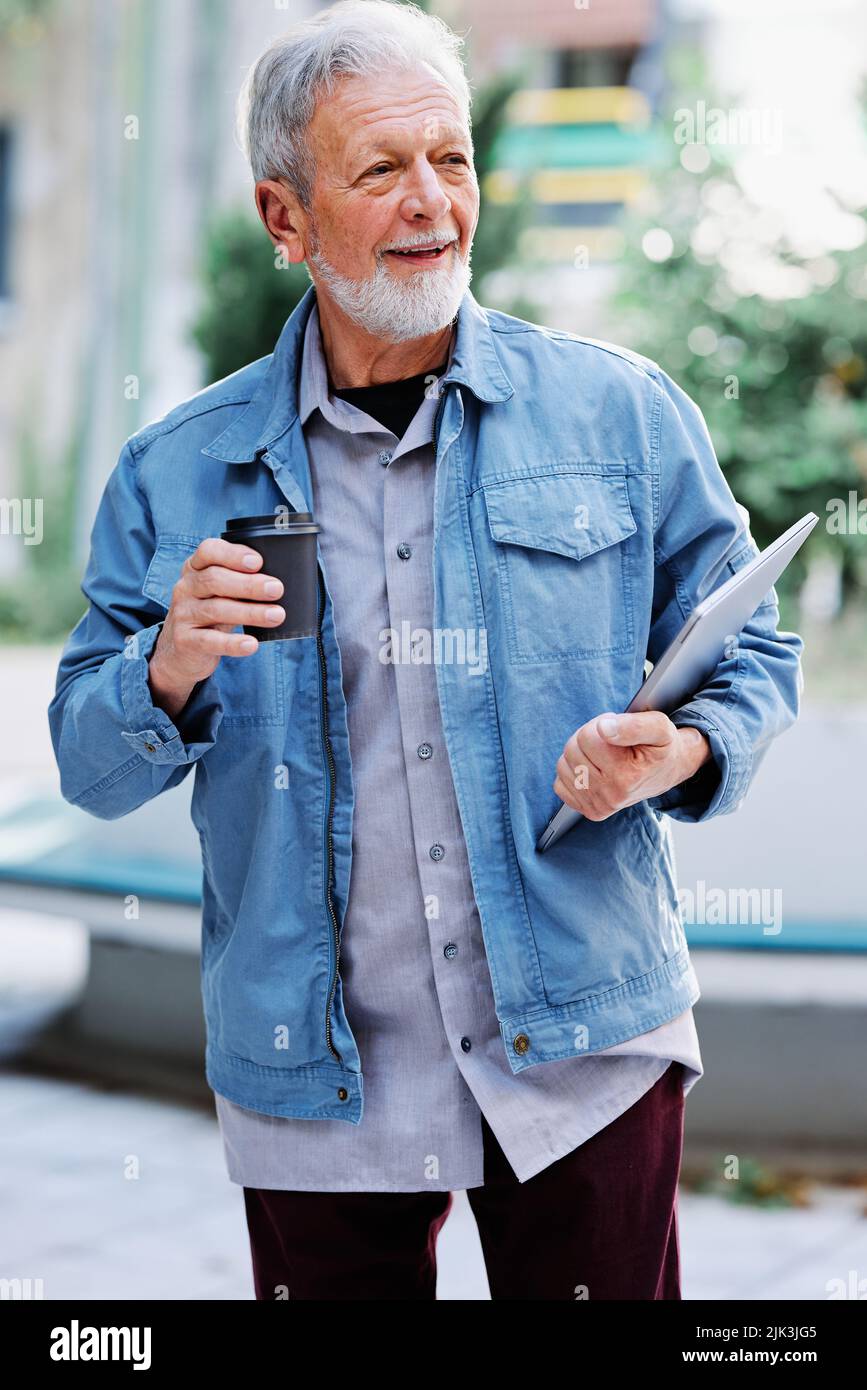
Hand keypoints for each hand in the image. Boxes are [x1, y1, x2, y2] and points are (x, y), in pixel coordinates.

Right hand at [147, 538, 285, 718]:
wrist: (178, 652)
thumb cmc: (209, 614)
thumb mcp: (219, 594)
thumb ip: (240, 583)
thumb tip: (278, 583)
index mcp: (195, 569)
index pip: (208, 551)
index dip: (233, 554)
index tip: (258, 562)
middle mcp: (185, 588)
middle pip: (215, 580)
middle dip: (249, 584)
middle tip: (277, 589)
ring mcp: (183, 614)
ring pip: (216, 609)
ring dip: (250, 612)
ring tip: (277, 615)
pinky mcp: (185, 641)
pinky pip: (210, 641)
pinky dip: (233, 643)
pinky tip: (252, 644)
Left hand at [553, 711, 711, 820]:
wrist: (668, 771)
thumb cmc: (662, 748)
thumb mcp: (660, 727)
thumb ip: (633, 725)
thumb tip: (603, 729)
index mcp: (627, 777)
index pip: (587, 737)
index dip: (602, 724)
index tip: (619, 730)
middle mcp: (612, 796)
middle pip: (572, 749)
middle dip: (590, 737)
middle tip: (612, 742)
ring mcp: (599, 806)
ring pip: (564, 764)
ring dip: (581, 754)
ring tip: (605, 755)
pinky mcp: (590, 811)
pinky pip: (561, 783)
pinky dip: (574, 772)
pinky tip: (595, 769)